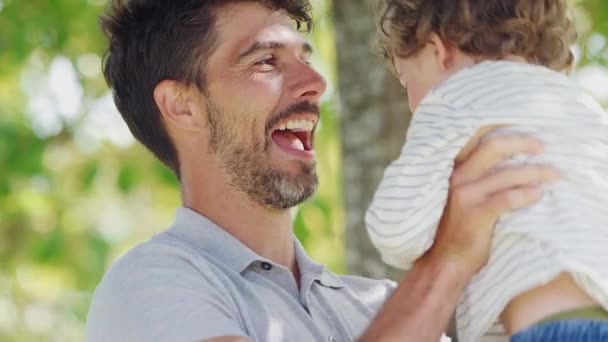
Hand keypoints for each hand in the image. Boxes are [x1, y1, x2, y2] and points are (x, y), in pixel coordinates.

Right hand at [427, 133, 559, 277]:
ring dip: (536, 171)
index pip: (476, 138)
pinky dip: (527, 194)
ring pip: (506, 173)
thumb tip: (514, 163)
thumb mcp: (463, 196)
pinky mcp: (475, 214)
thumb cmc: (458, 230)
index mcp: (454, 170)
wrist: (445, 261)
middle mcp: (457, 177)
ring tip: (554, 174)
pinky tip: (539, 194)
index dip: (501, 128)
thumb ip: (479, 177)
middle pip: (493, 147)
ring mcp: (465, 195)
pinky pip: (508, 198)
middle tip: (542, 147)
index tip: (524, 131)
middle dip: (522, 143)